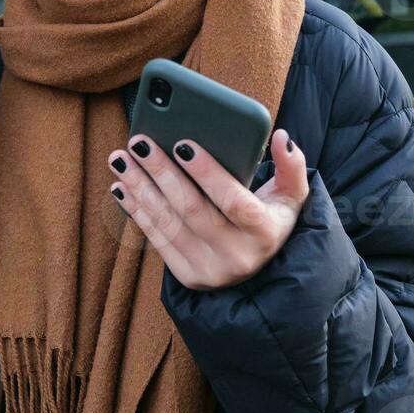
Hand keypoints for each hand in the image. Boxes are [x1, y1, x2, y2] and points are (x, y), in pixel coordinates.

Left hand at [107, 129, 309, 290]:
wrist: (260, 267)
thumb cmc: (272, 218)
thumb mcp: (292, 195)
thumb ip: (291, 165)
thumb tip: (281, 136)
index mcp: (264, 232)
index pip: (233, 201)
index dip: (207, 172)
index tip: (182, 143)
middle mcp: (236, 256)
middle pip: (192, 209)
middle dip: (162, 172)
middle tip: (139, 141)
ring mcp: (209, 270)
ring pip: (168, 223)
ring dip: (140, 188)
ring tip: (121, 159)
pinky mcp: (188, 276)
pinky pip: (156, 240)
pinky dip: (136, 211)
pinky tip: (122, 186)